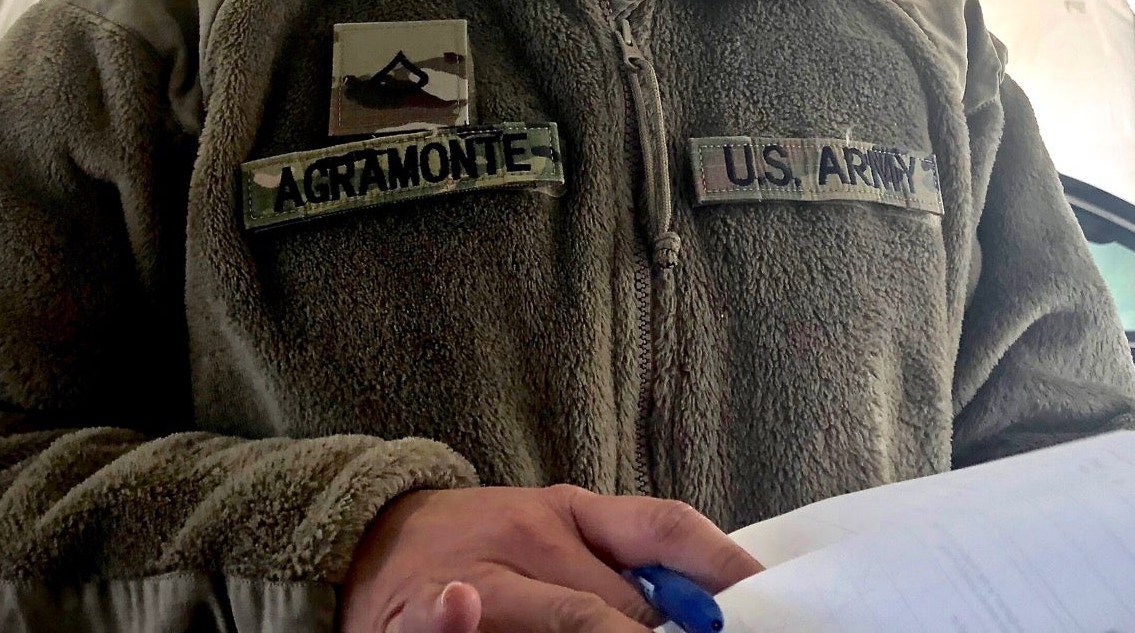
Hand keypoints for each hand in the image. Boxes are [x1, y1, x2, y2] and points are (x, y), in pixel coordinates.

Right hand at [338, 484, 761, 632]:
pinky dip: (462, 621)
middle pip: (623, 600)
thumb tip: (707, 607)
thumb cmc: (486, 549)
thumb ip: (623, 564)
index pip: (664, 529)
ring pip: (562, 615)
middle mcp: (532, 537)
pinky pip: (454, 618)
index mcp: (574, 514)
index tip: (766, 600)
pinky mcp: (427, 611)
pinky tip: (464, 612)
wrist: (368, 535)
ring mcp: (480, 575)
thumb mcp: (559, 536)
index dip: (719, 567)